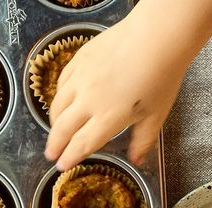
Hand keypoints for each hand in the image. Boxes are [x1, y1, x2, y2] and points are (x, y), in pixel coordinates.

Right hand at [45, 15, 185, 170]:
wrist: (157, 37)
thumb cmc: (161, 78)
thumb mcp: (155, 116)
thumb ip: (143, 141)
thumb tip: (136, 161)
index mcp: (108, 118)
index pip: (82, 143)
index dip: (69, 157)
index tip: (61, 166)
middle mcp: (89, 101)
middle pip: (63, 128)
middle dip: (54, 145)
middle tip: (50, 154)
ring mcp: (81, 79)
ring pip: (57, 105)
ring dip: (53, 122)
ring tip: (55, 131)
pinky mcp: (79, 60)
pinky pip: (61, 83)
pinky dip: (59, 97)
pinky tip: (62, 102)